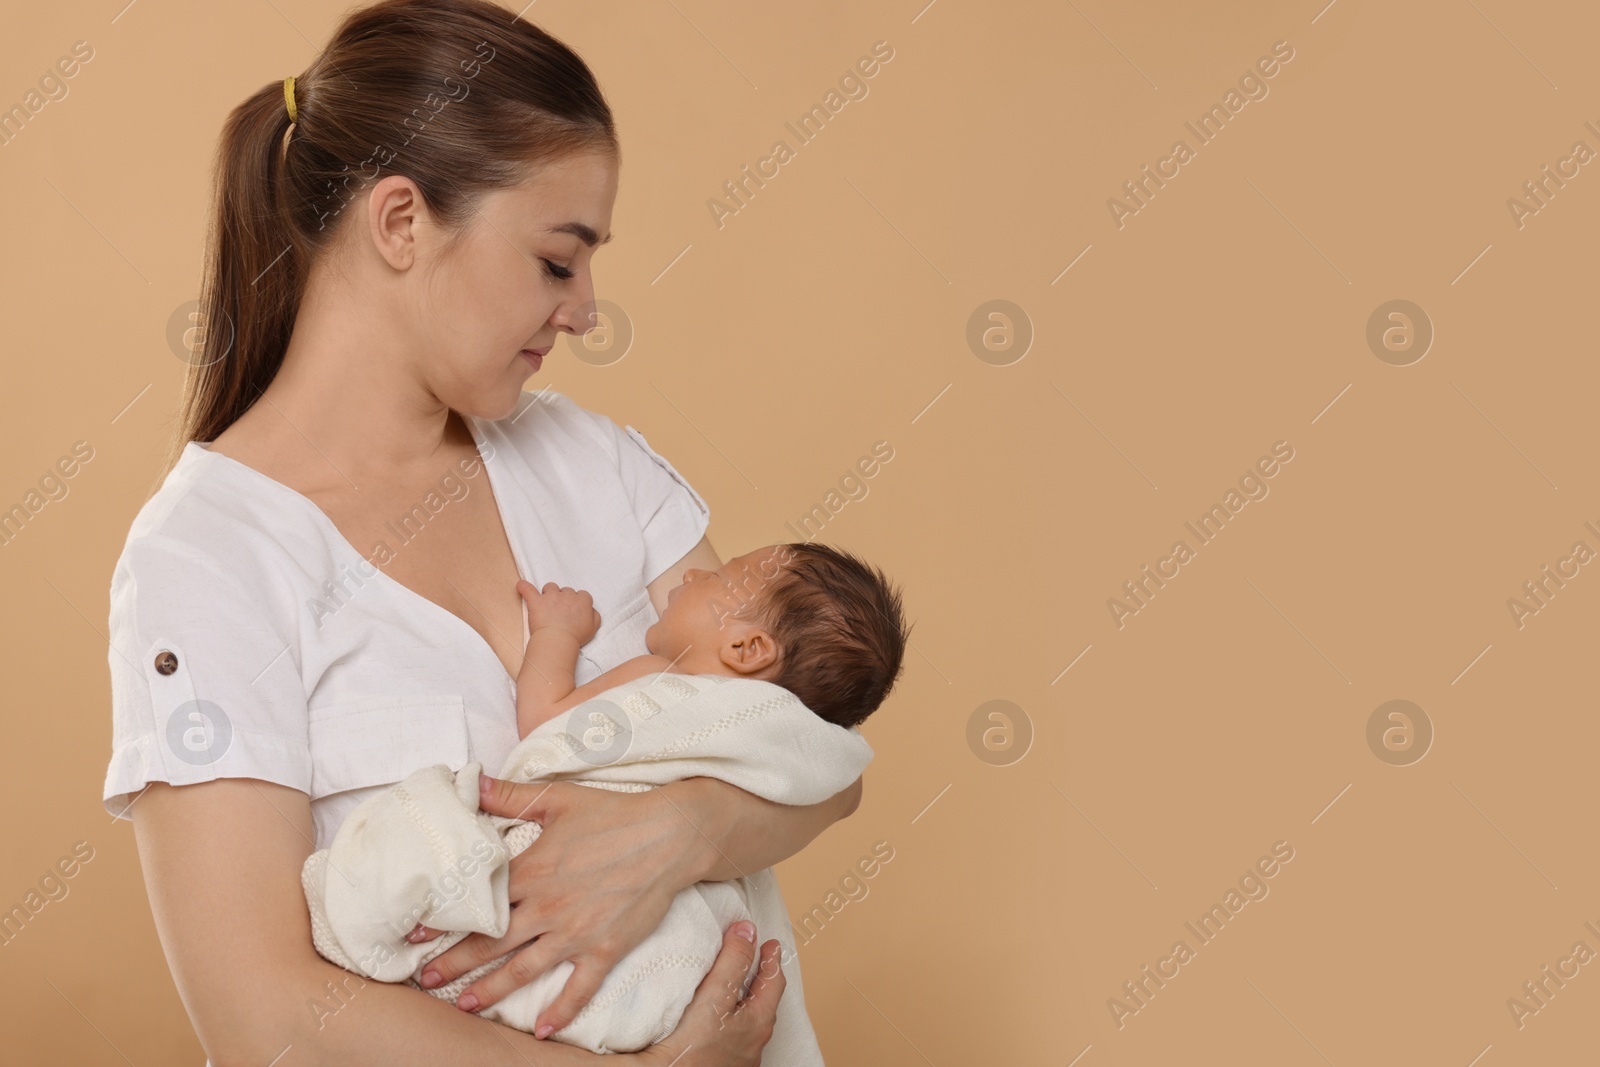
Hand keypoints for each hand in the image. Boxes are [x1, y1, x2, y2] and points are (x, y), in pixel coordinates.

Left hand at [410, 778, 701, 1037]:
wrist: (671, 835)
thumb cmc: (615, 814)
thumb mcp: (558, 800)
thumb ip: (509, 795)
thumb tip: (469, 780)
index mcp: (532, 871)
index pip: (477, 901)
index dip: (443, 920)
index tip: (412, 938)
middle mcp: (547, 906)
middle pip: (491, 942)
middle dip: (454, 964)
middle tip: (424, 981)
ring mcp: (576, 931)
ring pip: (524, 969)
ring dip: (491, 990)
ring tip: (465, 1005)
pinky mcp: (605, 947)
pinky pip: (580, 986)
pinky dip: (561, 1010)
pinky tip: (543, 1030)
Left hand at [517, 580, 600, 644]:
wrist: (558, 640)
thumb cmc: (576, 637)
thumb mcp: (593, 628)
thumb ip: (594, 615)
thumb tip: (591, 610)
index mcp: (583, 601)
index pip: (582, 595)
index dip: (577, 602)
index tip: (574, 611)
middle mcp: (568, 595)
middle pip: (566, 591)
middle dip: (564, 599)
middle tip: (560, 612)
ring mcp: (551, 597)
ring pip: (550, 587)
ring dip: (549, 593)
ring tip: (547, 604)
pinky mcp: (536, 601)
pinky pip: (527, 589)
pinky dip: (523, 587)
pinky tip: (521, 586)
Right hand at [635, 922, 784, 1066]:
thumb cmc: (691, 1050)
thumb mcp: (715, 998)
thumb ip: (732, 963)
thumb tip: (746, 930)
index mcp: (758, 1024)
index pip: (773, 982)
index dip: (771, 959)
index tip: (770, 944)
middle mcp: (752, 1043)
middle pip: (762, 1003)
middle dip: (759, 979)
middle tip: (756, 958)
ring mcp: (736, 1057)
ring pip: (746, 1020)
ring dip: (742, 999)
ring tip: (733, 984)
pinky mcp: (717, 1064)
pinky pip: (729, 1034)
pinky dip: (727, 1018)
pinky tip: (711, 1017)